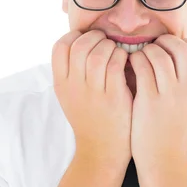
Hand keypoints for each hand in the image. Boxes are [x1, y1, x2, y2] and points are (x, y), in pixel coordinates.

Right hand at [52, 30, 132, 168]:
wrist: (101, 151)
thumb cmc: (90, 117)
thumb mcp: (71, 95)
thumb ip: (72, 70)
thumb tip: (83, 39)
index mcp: (61, 83)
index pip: (60, 47)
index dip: (75, 36)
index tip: (87, 39)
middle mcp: (74, 86)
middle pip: (80, 46)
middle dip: (95, 37)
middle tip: (105, 41)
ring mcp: (93, 92)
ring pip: (99, 53)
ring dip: (110, 46)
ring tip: (116, 51)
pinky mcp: (113, 98)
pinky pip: (116, 65)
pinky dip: (122, 57)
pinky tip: (126, 62)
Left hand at [128, 35, 186, 168]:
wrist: (162, 157)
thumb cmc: (175, 127)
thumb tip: (184, 49)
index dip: (185, 42)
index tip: (172, 47)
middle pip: (181, 48)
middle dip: (165, 41)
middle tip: (155, 46)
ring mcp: (170, 95)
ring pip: (159, 55)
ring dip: (148, 50)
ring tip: (142, 55)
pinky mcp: (149, 100)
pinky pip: (142, 67)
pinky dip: (136, 60)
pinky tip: (132, 64)